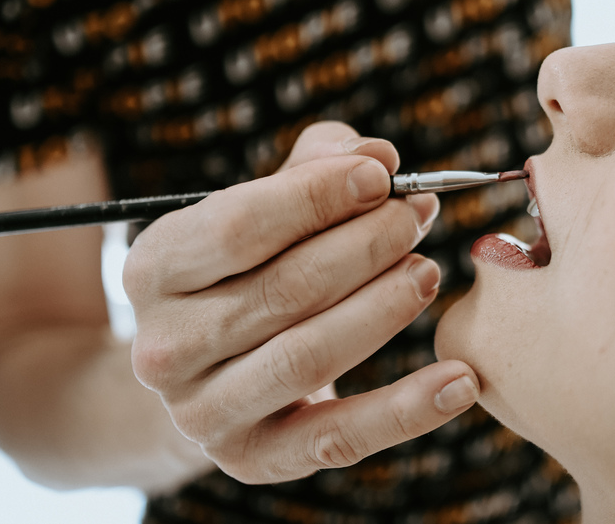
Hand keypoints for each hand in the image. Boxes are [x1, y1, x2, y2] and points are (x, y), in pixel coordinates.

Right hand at [123, 122, 479, 483]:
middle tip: (416, 216)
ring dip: (384, 309)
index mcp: (153, 268)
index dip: (317, 197)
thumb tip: (377, 156)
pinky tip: (461, 379)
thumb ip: (318, 166)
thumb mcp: (265, 203)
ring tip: (428, 272)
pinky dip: (407, 411)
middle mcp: (165, 346)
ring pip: (309, 356)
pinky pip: (339, 437)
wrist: (208, 367)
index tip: (383, 176)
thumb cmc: (249, 264)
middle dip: (365, 245)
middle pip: (283, 289)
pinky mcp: (254, 458)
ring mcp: (203, 410)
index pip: (237, 227)